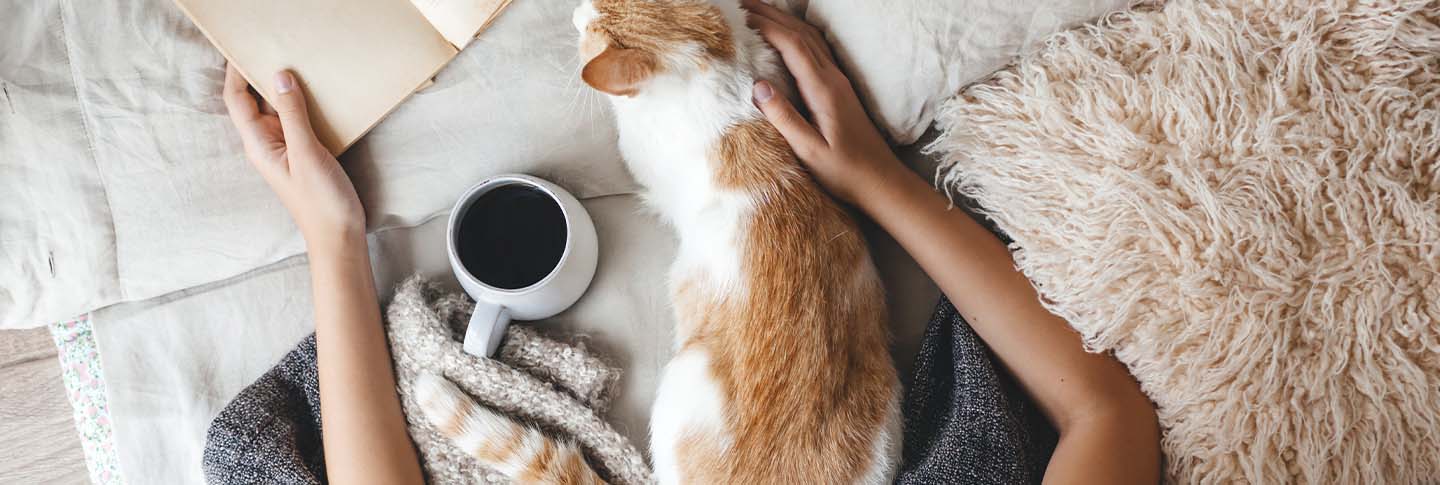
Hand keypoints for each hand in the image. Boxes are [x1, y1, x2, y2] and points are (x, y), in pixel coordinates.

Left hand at [223, 65, 364, 253]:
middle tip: (276, 49)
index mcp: (258, 144)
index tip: (245, 47)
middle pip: (254, 101)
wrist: (339, 237)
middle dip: (261, 75)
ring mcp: (286, 148)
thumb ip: (293, 114)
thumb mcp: (307, 153)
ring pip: (278, 110)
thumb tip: (280, 76)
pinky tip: (317, 94)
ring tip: (298, 64)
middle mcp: (267, 143)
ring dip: (284, 89)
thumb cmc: (320, 202)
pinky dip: (302, 105)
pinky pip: (297, 121)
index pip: (236, 100)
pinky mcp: (304, 152)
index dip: (235, 72)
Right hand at [743, 0, 910, 206]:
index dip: (768, 26)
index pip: (794, 46)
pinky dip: (797, 35)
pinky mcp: (840, 89)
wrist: (881, 180)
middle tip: (743, 2)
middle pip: (802, 34)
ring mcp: (839, 82)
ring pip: (811, 39)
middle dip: (773, 14)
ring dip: (785, 21)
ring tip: (759, 12)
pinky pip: (817, 51)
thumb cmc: (845, 172)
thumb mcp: (810, 151)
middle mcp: (833, 79)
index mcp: (824, 90)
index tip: (743, 16)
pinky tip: (787, 36)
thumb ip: (785, 118)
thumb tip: (758, 86)